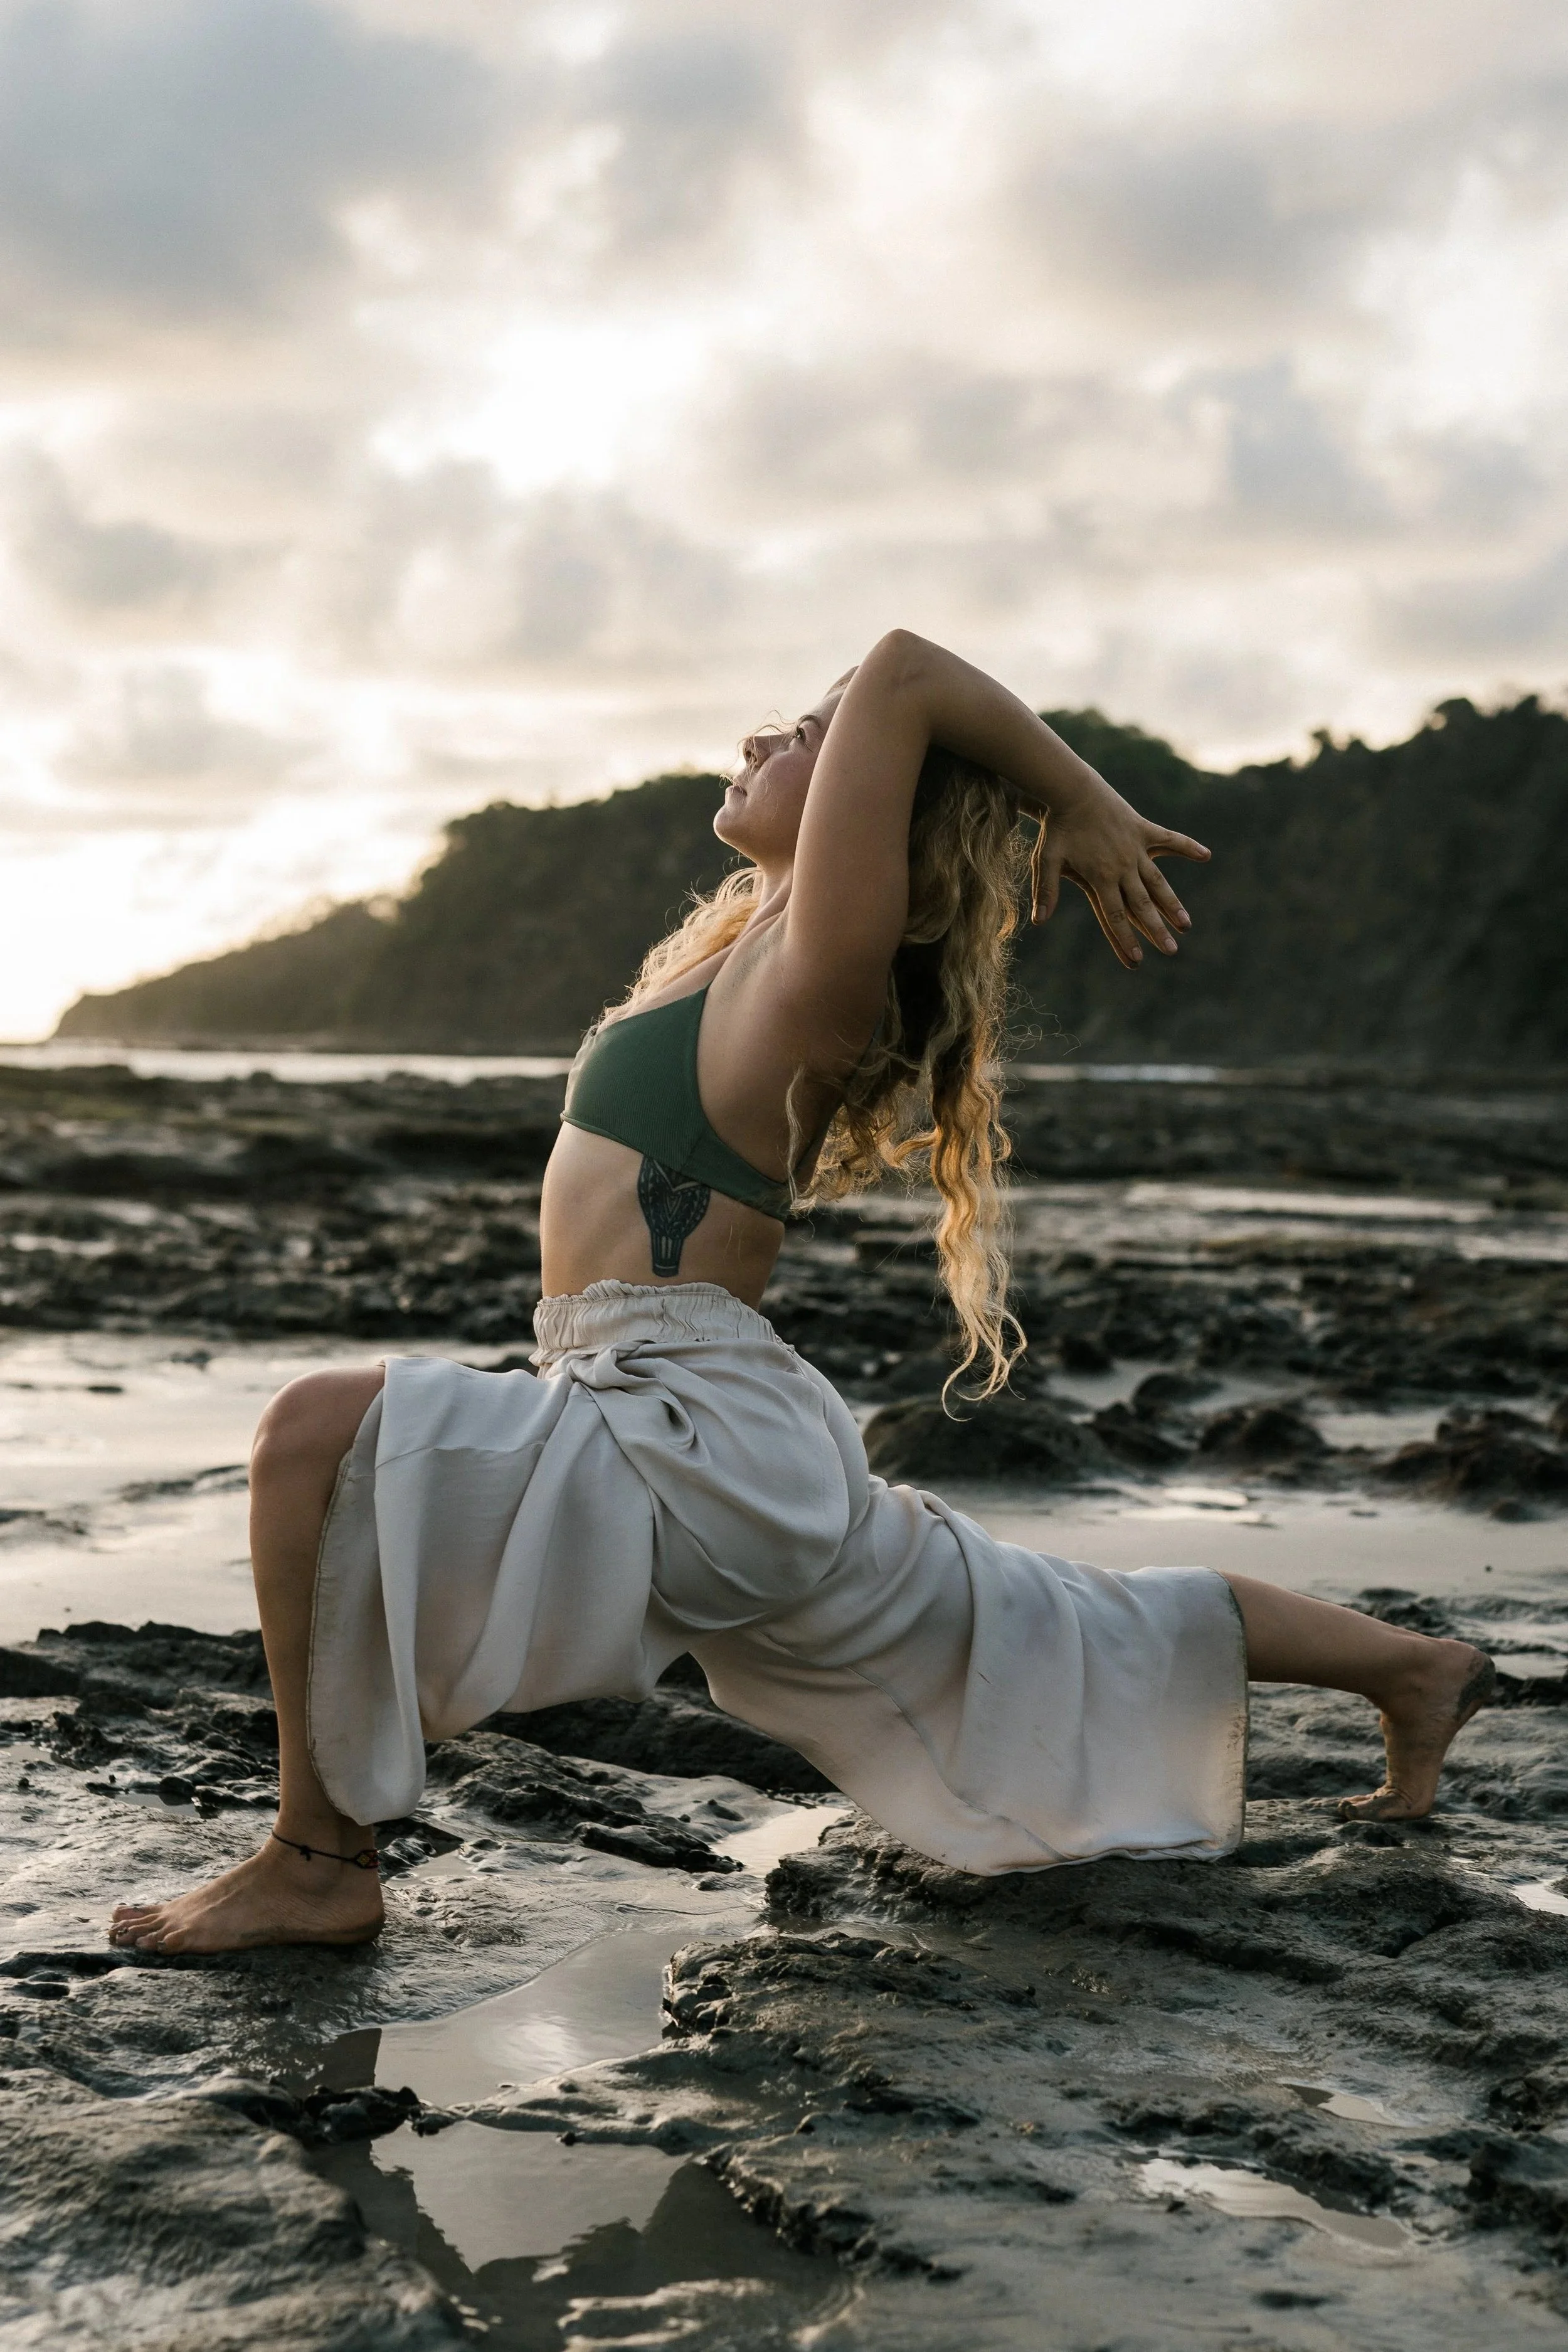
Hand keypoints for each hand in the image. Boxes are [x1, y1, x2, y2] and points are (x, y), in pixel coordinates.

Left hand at [1030, 773, 1209, 969]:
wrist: (1071, 789)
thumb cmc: (1057, 827)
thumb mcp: (1045, 859)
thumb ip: (1045, 890)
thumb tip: (1038, 922)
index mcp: (1100, 877)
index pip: (1114, 915)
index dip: (1125, 939)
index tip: (1137, 960)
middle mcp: (1122, 866)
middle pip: (1142, 904)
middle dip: (1156, 930)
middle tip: (1171, 951)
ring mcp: (1136, 848)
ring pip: (1158, 882)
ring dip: (1173, 904)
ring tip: (1186, 924)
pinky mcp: (1143, 829)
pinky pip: (1170, 839)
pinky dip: (1187, 847)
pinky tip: (1206, 856)